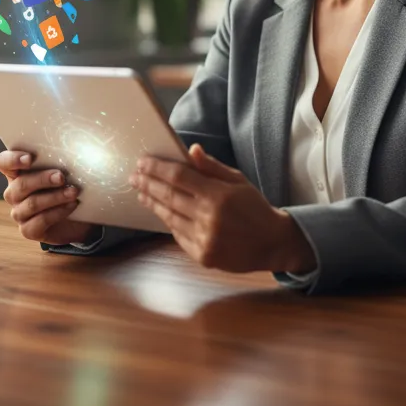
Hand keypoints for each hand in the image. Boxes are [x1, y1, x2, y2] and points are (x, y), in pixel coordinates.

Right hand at [0, 149, 98, 245]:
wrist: (76, 217)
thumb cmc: (66, 186)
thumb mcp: (63, 170)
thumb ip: (60, 158)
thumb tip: (76, 147)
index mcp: (17, 173)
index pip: (3, 162)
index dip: (12, 159)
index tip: (30, 158)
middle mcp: (14, 192)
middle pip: (20, 185)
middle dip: (43, 179)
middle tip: (61, 177)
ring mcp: (19, 213)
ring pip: (32, 204)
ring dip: (55, 197)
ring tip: (73, 192)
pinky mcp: (28, 230)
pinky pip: (40, 221)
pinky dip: (58, 212)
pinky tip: (72, 205)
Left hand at [129, 144, 315, 273]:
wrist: (272, 243)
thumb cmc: (254, 207)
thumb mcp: (238, 180)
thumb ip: (212, 167)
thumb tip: (191, 150)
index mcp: (218, 195)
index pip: (178, 177)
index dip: (157, 168)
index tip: (142, 161)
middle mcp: (208, 218)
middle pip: (168, 196)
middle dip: (147, 184)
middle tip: (133, 176)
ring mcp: (204, 239)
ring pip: (169, 217)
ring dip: (152, 203)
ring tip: (141, 192)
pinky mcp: (202, 255)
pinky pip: (177, 235)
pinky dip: (167, 221)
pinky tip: (160, 211)